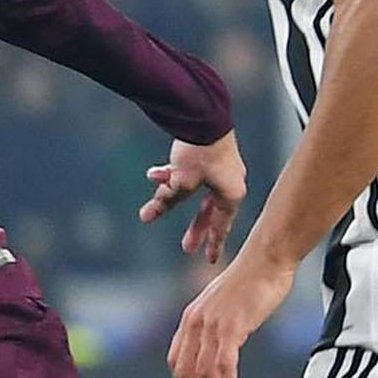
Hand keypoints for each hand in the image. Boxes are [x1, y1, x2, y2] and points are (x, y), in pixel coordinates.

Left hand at [141, 131, 246, 266]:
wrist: (205, 117)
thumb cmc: (200, 154)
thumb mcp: (181, 183)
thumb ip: (166, 201)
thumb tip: (146, 217)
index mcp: (231, 194)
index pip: (221, 225)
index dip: (213, 244)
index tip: (209, 260)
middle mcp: (229, 183)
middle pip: (209, 211)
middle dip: (195, 227)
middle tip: (186, 246)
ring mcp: (221, 169)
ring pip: (196, 191)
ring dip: (174, 194)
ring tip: (158, 198)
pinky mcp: (209, 156)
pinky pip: (190, 172)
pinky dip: (173, 175)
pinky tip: (155, 173)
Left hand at [169, 255, 292, 377]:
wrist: (268, 258)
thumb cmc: (254, 280)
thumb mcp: (226, 305)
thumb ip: (218, 325)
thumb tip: (223, 347)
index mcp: (191, 319)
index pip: (176, 363)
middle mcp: (194, 323)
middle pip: (185, 374)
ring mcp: (211, 325)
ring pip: (202, 375)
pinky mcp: (231, 327)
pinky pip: (222, 367)